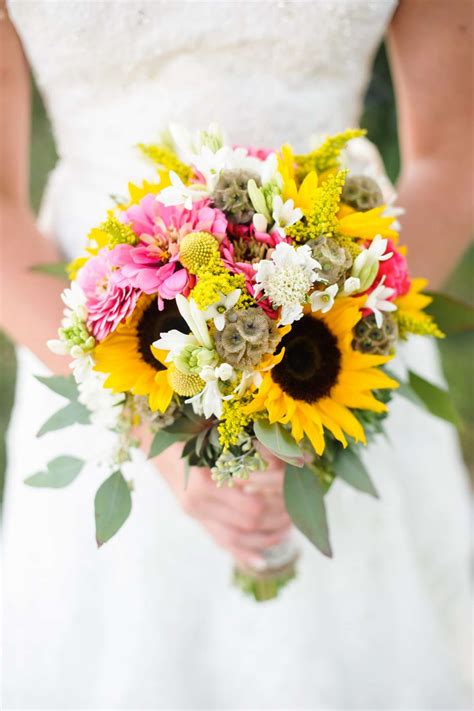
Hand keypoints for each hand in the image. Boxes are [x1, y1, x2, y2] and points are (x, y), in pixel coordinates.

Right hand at [155, 443, 290, 569]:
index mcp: (205, 483)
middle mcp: (198, 504)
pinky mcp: (196, 518)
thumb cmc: (192, 433)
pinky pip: (221, 543)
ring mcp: (196, 514)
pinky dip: (244, 554)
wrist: (157, 443)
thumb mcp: (223, 438)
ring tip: (286, 529)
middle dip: (275, 519)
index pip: (253, 507)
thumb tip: (303, 459)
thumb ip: (260, 449)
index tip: (291, 492)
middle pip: (248, 523)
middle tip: (294, 511)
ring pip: (236, 538)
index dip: (276, 503)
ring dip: (266, 537)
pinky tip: (262, 562)